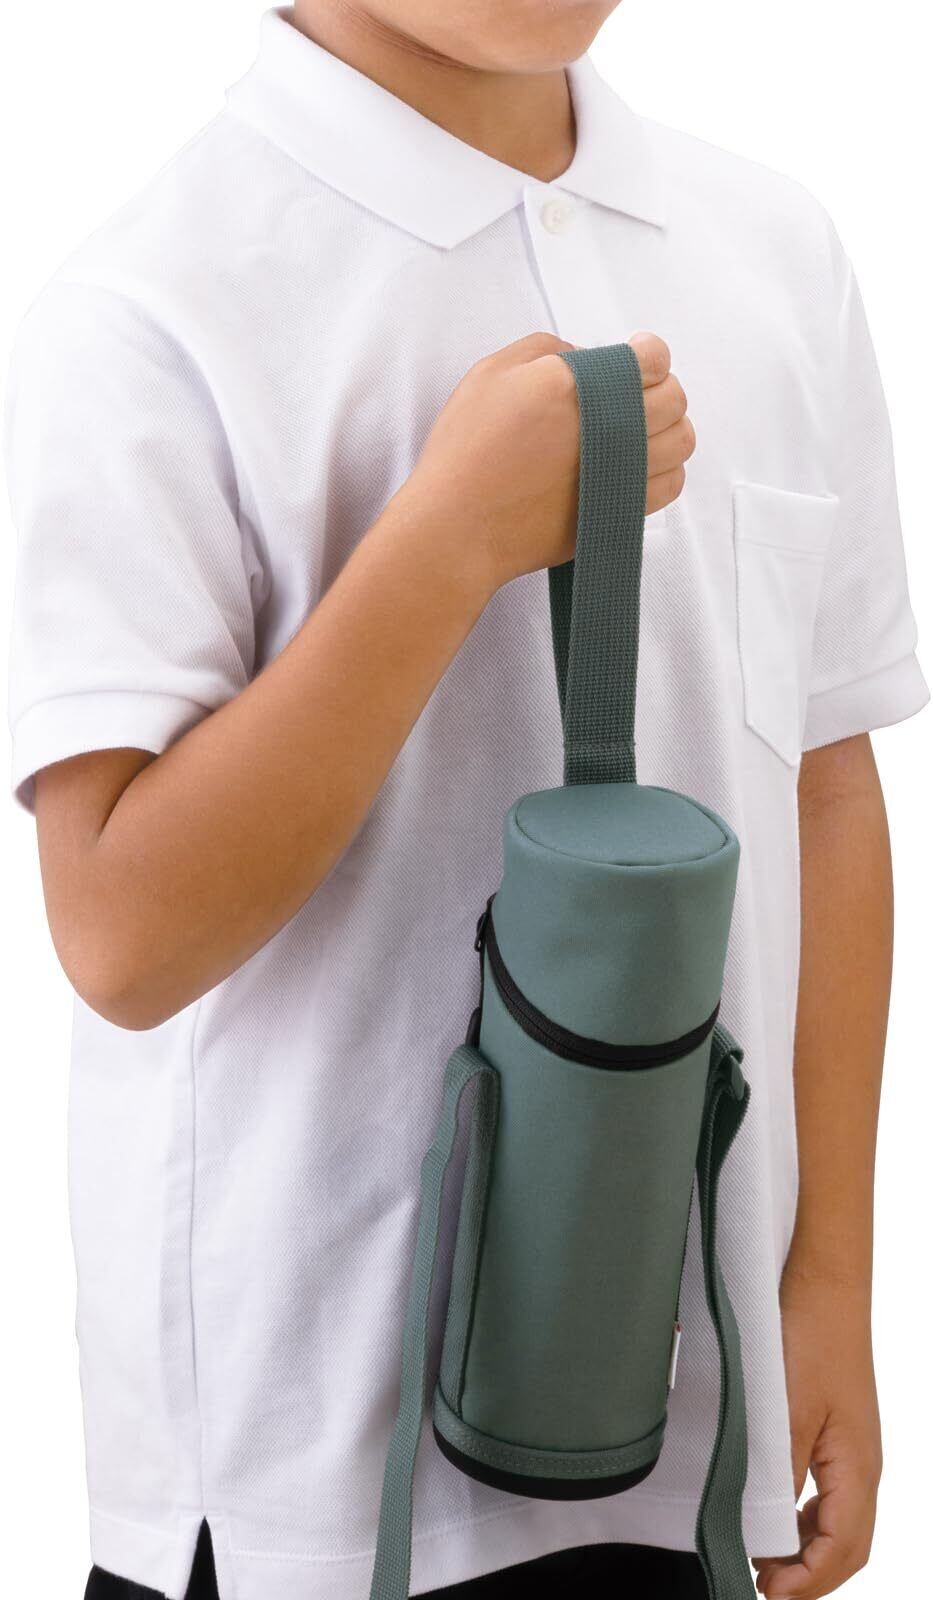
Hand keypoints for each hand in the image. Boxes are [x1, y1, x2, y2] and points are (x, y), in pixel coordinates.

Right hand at [402, 329, 693, 594]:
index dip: (649, 352)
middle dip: (660, 388)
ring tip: (642, 430)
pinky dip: (665, 471)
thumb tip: (585, 357)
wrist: (459, 527)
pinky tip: (639, 466)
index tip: (639, 356)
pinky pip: (670, 486)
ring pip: (682, 442)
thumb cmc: (467, 452)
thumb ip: (545, 349)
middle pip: (674, 398)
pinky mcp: (620, 511)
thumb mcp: (492, 374)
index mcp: (581, 385)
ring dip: (669, 429)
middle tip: (637, 393)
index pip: (652, 358)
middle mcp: (611, 427)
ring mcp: (621, 473)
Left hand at [753, 1265, 881, 1598]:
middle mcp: (863, 1466)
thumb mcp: (786, 1408)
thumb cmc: (809, 1337)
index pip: (841, 1550)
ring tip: (765, 1559)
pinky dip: (807, 1519)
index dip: (807, 1582)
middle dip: (810, 1576)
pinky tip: (779, 1516)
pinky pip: (830, 1495)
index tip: (766, 1593)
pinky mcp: (837, 1432)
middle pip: (848, 1547)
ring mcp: (853, 1450)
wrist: (823, 1284)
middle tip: (762, 1585)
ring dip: (808, 1550)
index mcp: (858, 1469)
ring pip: (840, 1523)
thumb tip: (768, 1531)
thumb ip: (780, 1471)